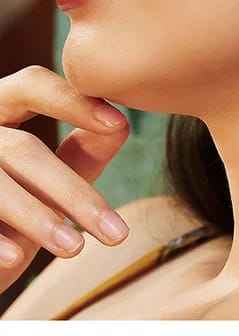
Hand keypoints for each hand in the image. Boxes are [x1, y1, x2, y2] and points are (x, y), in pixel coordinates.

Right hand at [0, 65, 130, 294]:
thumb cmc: (7, 213)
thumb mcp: (45, 183)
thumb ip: (79, 154)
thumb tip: (121, 126)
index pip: (33, 86)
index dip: (74, 102)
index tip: (117, 122)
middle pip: (22, 148)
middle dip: (72, 192)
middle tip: (116, 232)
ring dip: (37, 217)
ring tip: (75, 247)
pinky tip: (15, 258)